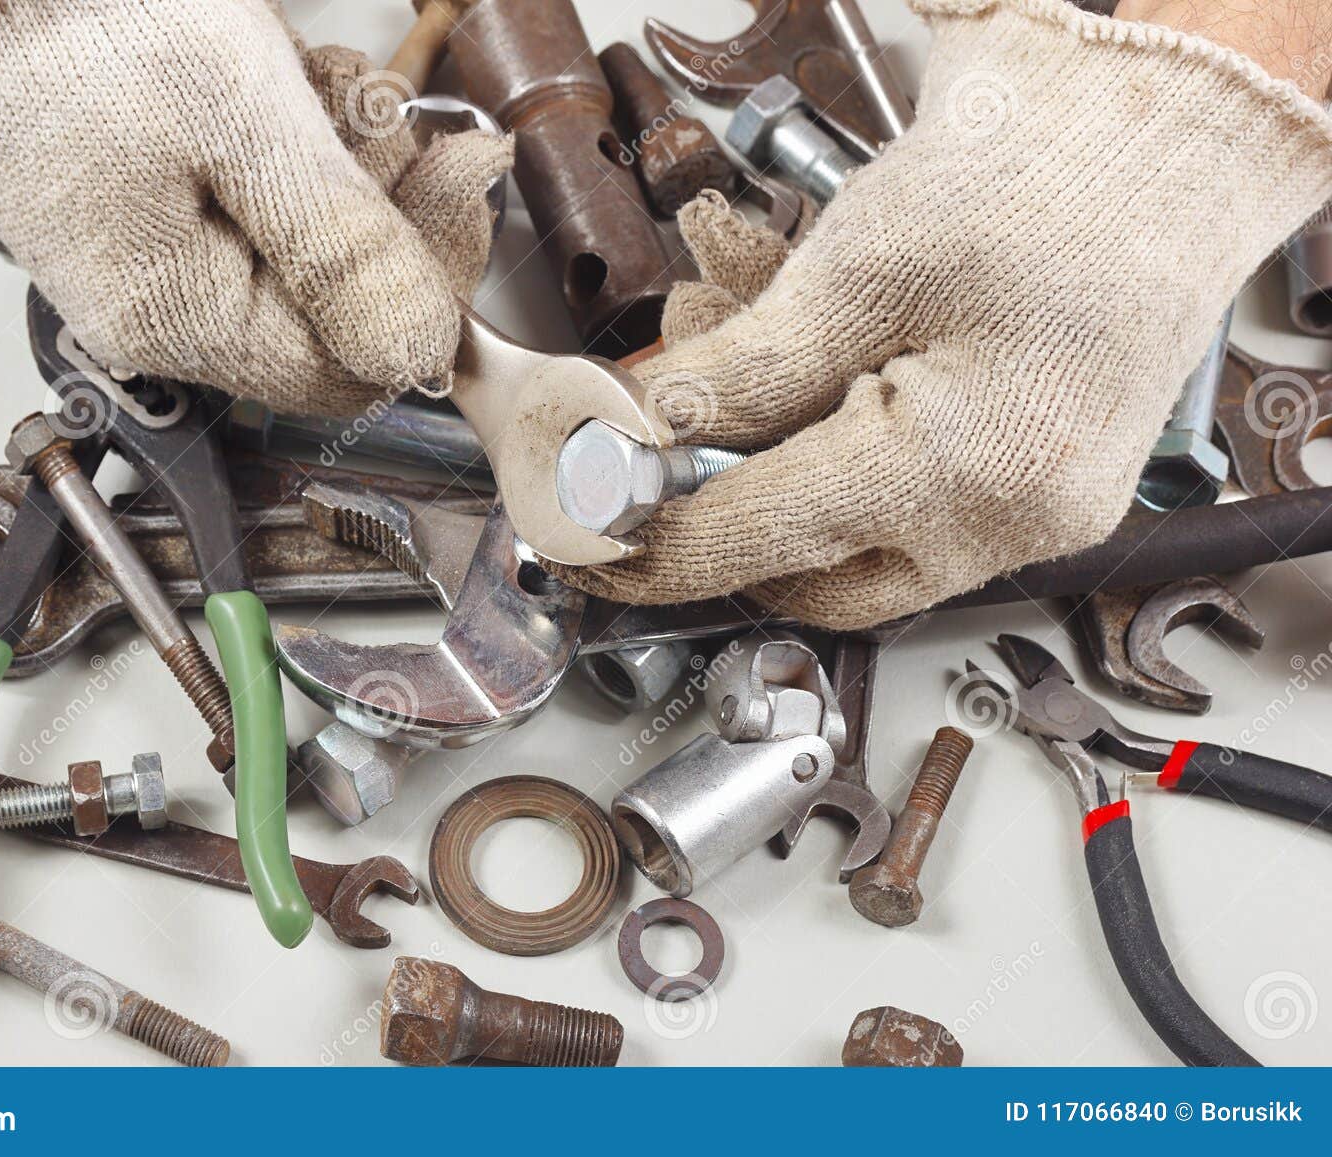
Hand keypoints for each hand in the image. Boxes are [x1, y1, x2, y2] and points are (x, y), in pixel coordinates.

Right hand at [0, 0, 512, 414]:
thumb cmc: (59, 20)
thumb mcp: (242, 123)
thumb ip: (340, 248)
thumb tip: (417, 349)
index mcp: (181, 317)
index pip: (354, 365)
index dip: (424, 286)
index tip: (458, 190)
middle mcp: (160, 310)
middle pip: (330, 308)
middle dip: (383, 211)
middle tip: (394, 121)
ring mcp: (148, 258)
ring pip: (298, 250)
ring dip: (341, 167)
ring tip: (326, 83)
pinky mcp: (143, 207)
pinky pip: (249, 208)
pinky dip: (289, 149)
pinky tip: (285, 86)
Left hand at [559, 0, 1331, 630]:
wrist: (1159, 144)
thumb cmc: (1035, 179)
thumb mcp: (851, 270)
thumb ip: (736, 372)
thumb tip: (645, 428)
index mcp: (963, 466)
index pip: (762, 538)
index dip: (659, 544)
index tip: (592, 542)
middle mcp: (1014, 522)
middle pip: (817, 585)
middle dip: (726, 545)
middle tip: (659, 487)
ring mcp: (1042, 519)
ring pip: (871, 572)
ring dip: (790, 523)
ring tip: (747, 437)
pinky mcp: (1049, 498)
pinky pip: (924, 535)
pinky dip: (855, 497)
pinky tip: (826, 428)